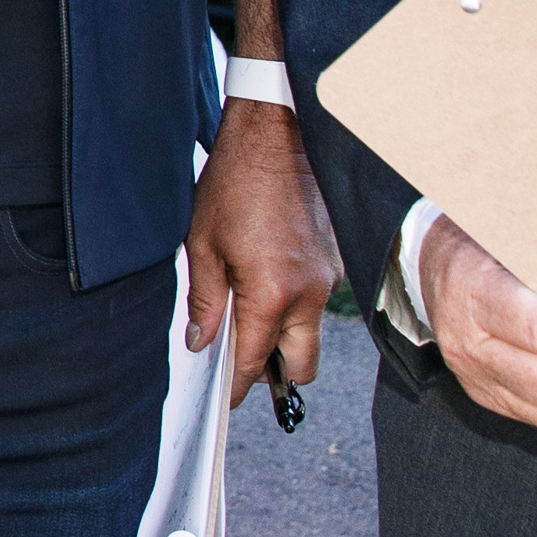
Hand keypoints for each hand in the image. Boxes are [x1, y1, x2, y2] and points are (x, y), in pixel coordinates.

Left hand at [185, 100, 339, 395]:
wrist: (276, 137)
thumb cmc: (235, 183)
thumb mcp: (202, 244)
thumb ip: (204, 301)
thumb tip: (201, 342)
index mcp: (273, 294)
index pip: (256, 361)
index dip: (239, 386)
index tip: (227, 399)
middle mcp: (310, 294)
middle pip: (302, 365)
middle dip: (273, 375)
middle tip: (241, 369)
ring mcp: (329, 279)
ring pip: (312, 334)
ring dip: (284, 340)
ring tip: (247, 325)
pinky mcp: (335, 263)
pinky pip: (317, 304)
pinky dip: (294, 309)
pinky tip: (265, 289)